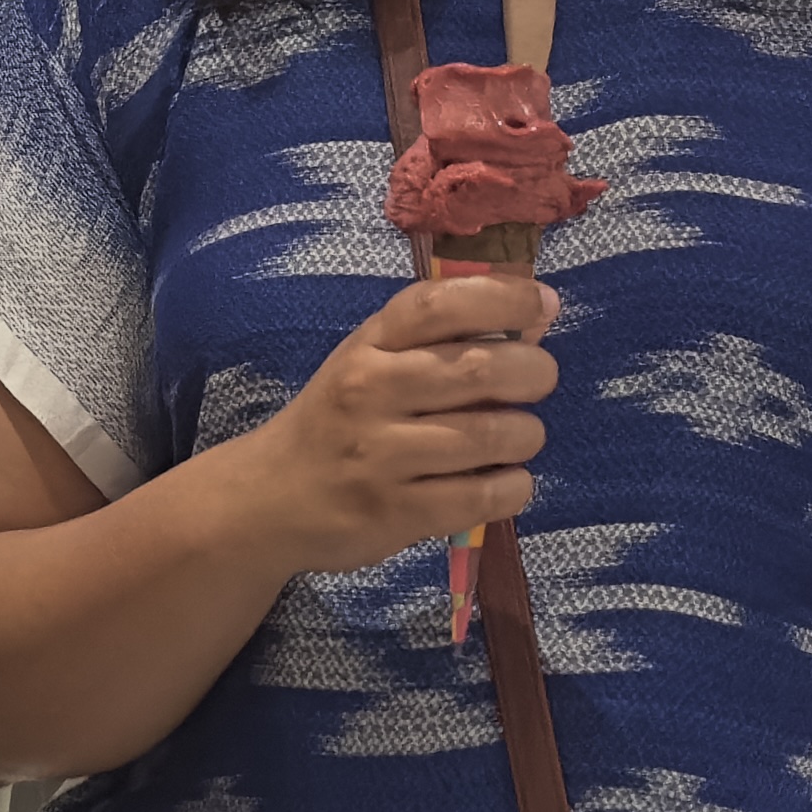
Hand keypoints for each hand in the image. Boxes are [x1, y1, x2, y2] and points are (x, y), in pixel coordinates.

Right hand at [221, 267, 553, 579]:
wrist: (269, 499)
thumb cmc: (340, 419)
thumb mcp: (371, 360)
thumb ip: (439, 338)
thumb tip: (537, 313)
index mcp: (368, 345)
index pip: (439, 304)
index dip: (504, 297)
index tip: (542, 304)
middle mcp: (370, 393)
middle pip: (478, 368)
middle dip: (533, 372)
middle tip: (538, 382)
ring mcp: (380, 457)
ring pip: (490, 436)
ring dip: (526, 435)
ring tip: (519, 437)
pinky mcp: (394, 514)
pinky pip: (481, 497)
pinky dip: (513, 487)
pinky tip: (507, 482)